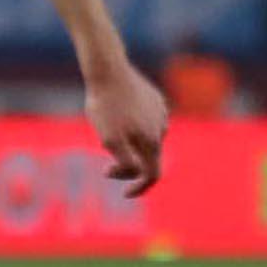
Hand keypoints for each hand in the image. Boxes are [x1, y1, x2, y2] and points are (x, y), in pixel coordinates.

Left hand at [86, 63, 168, 198]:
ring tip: (107, 133)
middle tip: (105, 168)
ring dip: (130, 147)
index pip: (152, 175)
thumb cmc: (105, 107)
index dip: (139, 188)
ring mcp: (161, 114)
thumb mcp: (109, 140)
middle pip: (149, 160)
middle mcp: (161, 129)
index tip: (124, 194)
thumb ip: (126, 162)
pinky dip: (133, 129)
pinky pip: (147, 122)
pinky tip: (117, 118)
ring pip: (147, 141)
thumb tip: (137, 174)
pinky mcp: (156, 100)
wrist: (108, 72)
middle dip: (129, 168)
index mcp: (151, 142)